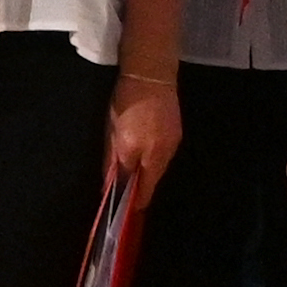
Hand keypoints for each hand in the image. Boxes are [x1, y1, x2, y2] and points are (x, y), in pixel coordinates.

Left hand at [101, 69, 182, 214]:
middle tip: (127, 191)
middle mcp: (164, 152)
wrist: (150, 72)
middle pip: (153, 178)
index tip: (129, 213)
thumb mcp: (112, 132)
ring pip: (159, 165)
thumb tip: (109, 185)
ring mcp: (174, 141)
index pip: (144, 189)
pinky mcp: (177, 131)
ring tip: (133, 170)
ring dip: (146, 170)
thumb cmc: (125, 102)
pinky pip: (164, 153)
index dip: (136, 202)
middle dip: (141, 186)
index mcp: (147, 155)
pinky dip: (153, 156)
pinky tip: (143, 150)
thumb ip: (112, 162)